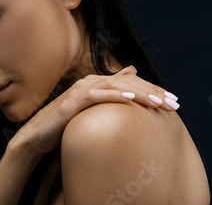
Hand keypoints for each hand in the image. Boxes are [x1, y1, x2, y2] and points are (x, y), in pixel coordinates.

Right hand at [10, 65, 179, 157]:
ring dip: (140, 93)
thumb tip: (130, 75)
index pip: (132, 83)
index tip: (174, 102)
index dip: (154, 90)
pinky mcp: (72, 102)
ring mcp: (81, 90)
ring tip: (158, 103)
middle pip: (129, 83)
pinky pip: (97, 95)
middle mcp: (91, 82)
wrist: (37, 136)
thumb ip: (110, 94)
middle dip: (154, 92)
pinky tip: (130, 99)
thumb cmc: (65, 125)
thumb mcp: (91, 110)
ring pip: (116, 86)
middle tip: (174, 103)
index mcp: (98, 83)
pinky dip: (114, 95)